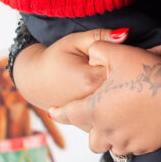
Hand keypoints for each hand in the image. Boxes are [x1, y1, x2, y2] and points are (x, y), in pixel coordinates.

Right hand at [12, 27, 129, 110]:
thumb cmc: (55, 58)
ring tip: (109, 84)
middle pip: (123, 90)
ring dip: (119, 96)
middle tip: (112, 70)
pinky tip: (105, 98)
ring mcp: (89, 119)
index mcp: (90, 80)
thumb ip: (101, 37)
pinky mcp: (89, 126)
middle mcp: (91, 103)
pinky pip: (110, 119)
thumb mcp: (75, 41)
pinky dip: (112, 109)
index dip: (122, 62)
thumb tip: (125, 34)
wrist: (35, 81)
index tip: (115, 58)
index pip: (123, 69)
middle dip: (123, 79)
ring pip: (118, 107)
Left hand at [49, 42, 160, 155]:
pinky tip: (137, 125)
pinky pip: (131, 147)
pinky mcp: (145, 147)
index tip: (53, 112)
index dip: (60, 111)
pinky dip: (130, 138)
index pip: (70, 113)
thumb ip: (100, 49)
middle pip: (91, 139)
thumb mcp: (119, 54)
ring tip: (117, 122)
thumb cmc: (148, 75)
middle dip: (90, 129)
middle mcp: (107, 130)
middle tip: (95, 117)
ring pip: (110, 145)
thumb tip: (93, 50)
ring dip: (110, 136)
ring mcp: (127, 141)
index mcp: (95, 109)